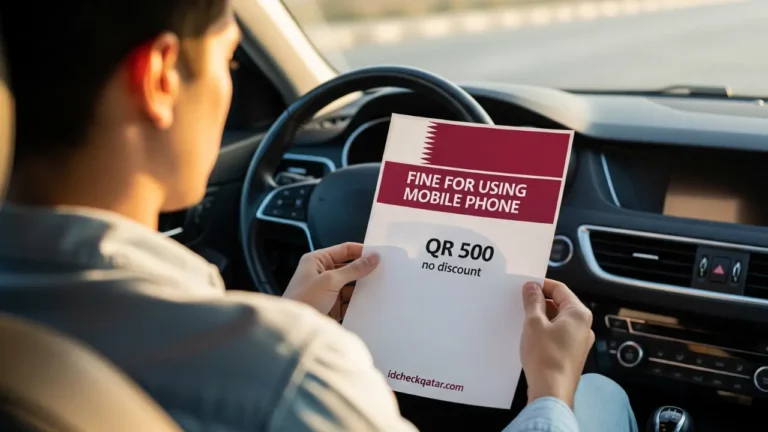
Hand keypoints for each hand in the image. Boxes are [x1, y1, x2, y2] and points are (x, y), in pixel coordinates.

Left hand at [283, 242, 379, 316]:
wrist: (294, 330)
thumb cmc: (303, 300)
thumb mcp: (329, 281)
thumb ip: (353, 269)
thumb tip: (372, 257)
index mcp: (317, 261)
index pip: (344, 250)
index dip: (361, 251)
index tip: (379, 255)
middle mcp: (322, 273)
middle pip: (349, 267)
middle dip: (364, 270)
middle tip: (383, 271)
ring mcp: (328, 290)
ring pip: (351, 285)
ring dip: (363, 287)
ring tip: (380, 287)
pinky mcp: (333, 305)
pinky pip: (350, 300)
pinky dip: (359, 301)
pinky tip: (370, 302)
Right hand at [520, 279, 593, 407]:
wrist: (551, 391)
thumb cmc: (545, 355)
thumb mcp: (534, 323)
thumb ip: (533, 301)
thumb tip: (532, 286)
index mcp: (579, 314)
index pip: (560, 289)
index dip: (541, 285)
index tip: (525, 287)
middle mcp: (584, 326)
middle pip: (561, 304)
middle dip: (541, 302)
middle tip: (521, 304)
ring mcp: (580, 342)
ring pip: (559, 321)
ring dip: (542, 318)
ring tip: (523, 321)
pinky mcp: (573, 355)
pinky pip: (559, 335)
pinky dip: (546, 331)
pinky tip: (532, 337)